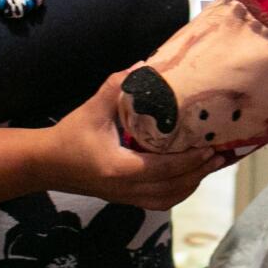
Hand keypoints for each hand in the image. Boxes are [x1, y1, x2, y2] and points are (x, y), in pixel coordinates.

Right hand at [38, 72, 223, 209]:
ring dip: (191, 184)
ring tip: (209, 166)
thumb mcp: (92, 108)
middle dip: (199, 173)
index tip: (210, 148)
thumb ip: (116, 86)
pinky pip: (158, 202)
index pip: (164, 169)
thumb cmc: (69, 135)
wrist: (46, 164)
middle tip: (220, 156)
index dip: (190, 161)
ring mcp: (125, 197)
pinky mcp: (124, 199)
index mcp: (120, 168)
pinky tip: (188, 178)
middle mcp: (126, 188)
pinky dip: (177, 193)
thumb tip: (144, 66)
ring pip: (168, 199)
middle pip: (172, 188)